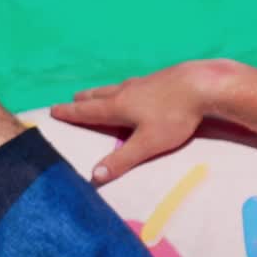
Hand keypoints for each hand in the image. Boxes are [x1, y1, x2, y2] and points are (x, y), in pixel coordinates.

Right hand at [48, 59, 237, 184]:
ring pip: (115, 88)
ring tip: (95, 93)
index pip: (88, 111)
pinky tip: (132, 88)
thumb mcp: (147, 144)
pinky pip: (133, 84)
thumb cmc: (174, 116)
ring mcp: (143, 82)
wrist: (203, 85)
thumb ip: (122, 160)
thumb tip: (95, 177)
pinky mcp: (159, 79)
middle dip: (83, 100)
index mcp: (118, 106)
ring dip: (101, 92)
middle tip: (71, 100)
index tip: (54, 110)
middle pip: (98, 95)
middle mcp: (126, 91)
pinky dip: (122, 88)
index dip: (70, 113)